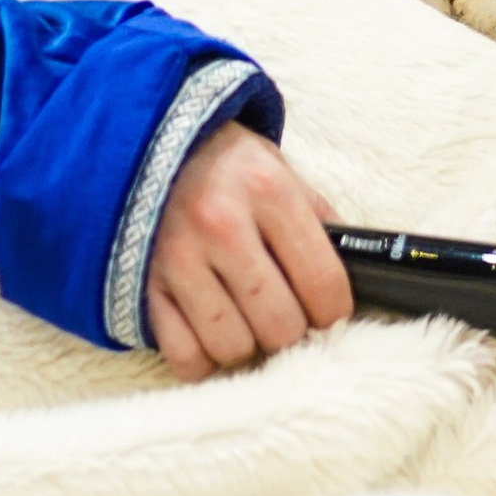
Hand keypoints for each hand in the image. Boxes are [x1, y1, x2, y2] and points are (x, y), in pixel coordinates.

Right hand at [145, 122, 350, 379]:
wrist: (140, 136)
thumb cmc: (221, 159)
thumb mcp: (277, 167)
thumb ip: (315, 217)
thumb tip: (354, 272)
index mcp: (267, 191)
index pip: (324, 283)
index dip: (334, 310)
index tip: (326, 310)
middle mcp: (221, 225)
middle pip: (280, 325)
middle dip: (290, 328)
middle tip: (282, 313)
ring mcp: (176, 257)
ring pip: (233, 346)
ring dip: (245, 343)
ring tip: (243, 319)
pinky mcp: (142, 284)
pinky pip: (183, 355)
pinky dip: (201, 358)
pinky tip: (208, 335)